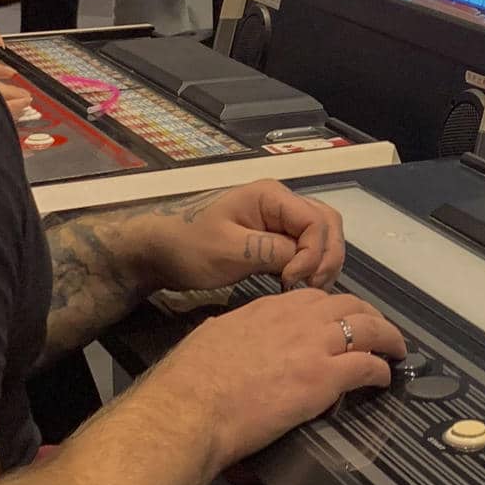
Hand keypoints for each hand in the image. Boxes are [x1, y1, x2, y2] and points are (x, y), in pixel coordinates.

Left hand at [133, 181, 346, 292]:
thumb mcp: (229, 250)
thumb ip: (271, 251)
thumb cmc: (189, 246)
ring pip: (320, 235)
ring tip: (307, 288)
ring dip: (322, 261)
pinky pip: (305, 246)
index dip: (313, 253)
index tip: (292, 280)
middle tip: (311, 287)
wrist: (158, 251)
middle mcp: (281, 202)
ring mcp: (278, 219)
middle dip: (327, 256)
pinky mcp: (273, 237)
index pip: (316, 220)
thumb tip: (305, 263)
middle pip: (327, 223)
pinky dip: (309, 265)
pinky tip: (297, 285)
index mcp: (271, 196)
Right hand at [163, 288, 404, 467]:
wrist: (192, 407)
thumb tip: (230, 336)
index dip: (333, 308)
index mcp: (269, 307)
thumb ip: (232, 331)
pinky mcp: (326, 378)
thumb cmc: (190, 379)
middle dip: (368, 316)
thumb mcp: (212, 336)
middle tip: (378, 331)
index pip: (314, 298)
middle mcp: (297, 318)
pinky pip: (368, 366)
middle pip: (349, 305)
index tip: (339, 320)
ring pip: (368, 328)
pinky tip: (384, 378)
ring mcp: (315, 346)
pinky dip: (381, 370)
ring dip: (387, 337)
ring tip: (396, 349)